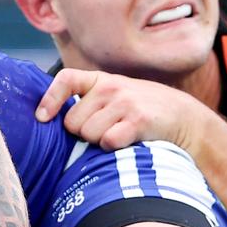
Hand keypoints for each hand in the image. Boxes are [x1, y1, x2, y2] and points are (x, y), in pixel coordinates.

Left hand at [35, 69, 203, 152]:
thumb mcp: (115, 97)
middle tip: (104, 131)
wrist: (185, 119)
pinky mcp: (138, 120)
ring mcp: (125, 103)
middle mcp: (111, 87)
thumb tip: (47, 120)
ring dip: (98, 142)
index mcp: (101, 80)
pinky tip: (127, 142)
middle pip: (72, 121)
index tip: (41, 117)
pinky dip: (113, 148)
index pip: (66, 79)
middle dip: (82, 132)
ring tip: (118, 134)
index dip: (50, 99)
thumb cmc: (141, 112)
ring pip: (87, 134)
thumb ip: (87, 103)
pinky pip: (107, 141)